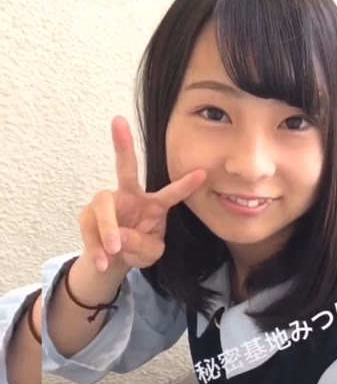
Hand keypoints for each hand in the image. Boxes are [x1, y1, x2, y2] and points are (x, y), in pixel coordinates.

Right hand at [78, 116, 206, 272]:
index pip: (171, 193)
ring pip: (103, 205)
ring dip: (107, 228)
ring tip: (114, 251)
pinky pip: (89, 226)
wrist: (111, 263)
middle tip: (118, 120)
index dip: (186, 184)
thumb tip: (119, 236)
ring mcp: (107, 204)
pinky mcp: (87, 215)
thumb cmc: (136, 249)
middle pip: (125, 167)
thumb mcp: (149, 254)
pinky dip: (96, 247)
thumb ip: (142, 244)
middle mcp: (130, 196)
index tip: (203, 173)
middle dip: (122, 144)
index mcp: (153, 205)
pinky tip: (104, 262)